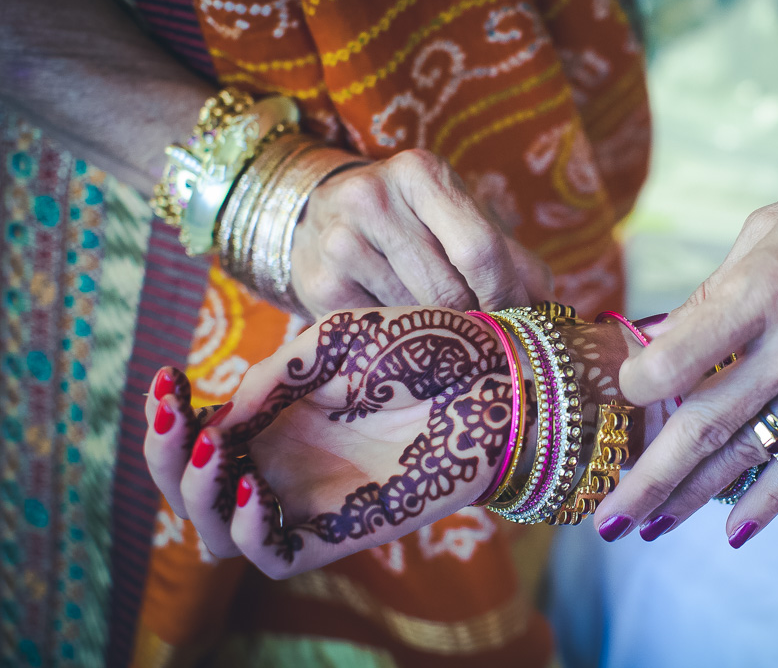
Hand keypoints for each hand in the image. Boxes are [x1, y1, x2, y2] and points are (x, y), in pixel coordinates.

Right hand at [142, 307, 514, 577]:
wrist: (493, 376)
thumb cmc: (423, 347)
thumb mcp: (333, 343)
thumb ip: (271, 378)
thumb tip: (216, 419)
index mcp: (277, 416)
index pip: (197, 436)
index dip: (168, 418)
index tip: (168, 381)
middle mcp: (284, 462)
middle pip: (192, 489)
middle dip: (163, 458)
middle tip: (174, 419)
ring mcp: (308, 500)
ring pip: (218, 531)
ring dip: (195, 496)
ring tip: (211, 452)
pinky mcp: (342, 532)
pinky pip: (273, 555)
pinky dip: (248, 531)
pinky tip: (255, 488)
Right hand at [291, 148, 552, 317]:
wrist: (323, 215)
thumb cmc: (415, 223)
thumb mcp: (463, 220)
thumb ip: (513, 260)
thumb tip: (552, 312)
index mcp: (421, 171)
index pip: (479, 248)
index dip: (505, 296)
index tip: (517, 321)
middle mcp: (373, 195)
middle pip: (448, 289)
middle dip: (474, 319)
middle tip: (486, 336)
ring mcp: (338, 239)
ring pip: (414, 315)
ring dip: (437, 335)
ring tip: (442, 330)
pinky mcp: (318, 283)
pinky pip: (379, 331)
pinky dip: (399, 340)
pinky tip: (399, 327)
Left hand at [594, 153, 777, 546]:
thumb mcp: (758, 236)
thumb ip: (706, 300)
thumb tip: (652, 346)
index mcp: (763, 288)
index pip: (680, 358)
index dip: (640, 383)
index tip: (626, 390)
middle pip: (710, 422)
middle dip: (653, 477)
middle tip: (610, 519)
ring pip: (753, 449)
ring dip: (696, 495)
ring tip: (650, 528)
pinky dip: (768, 498)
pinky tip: (733, 532)